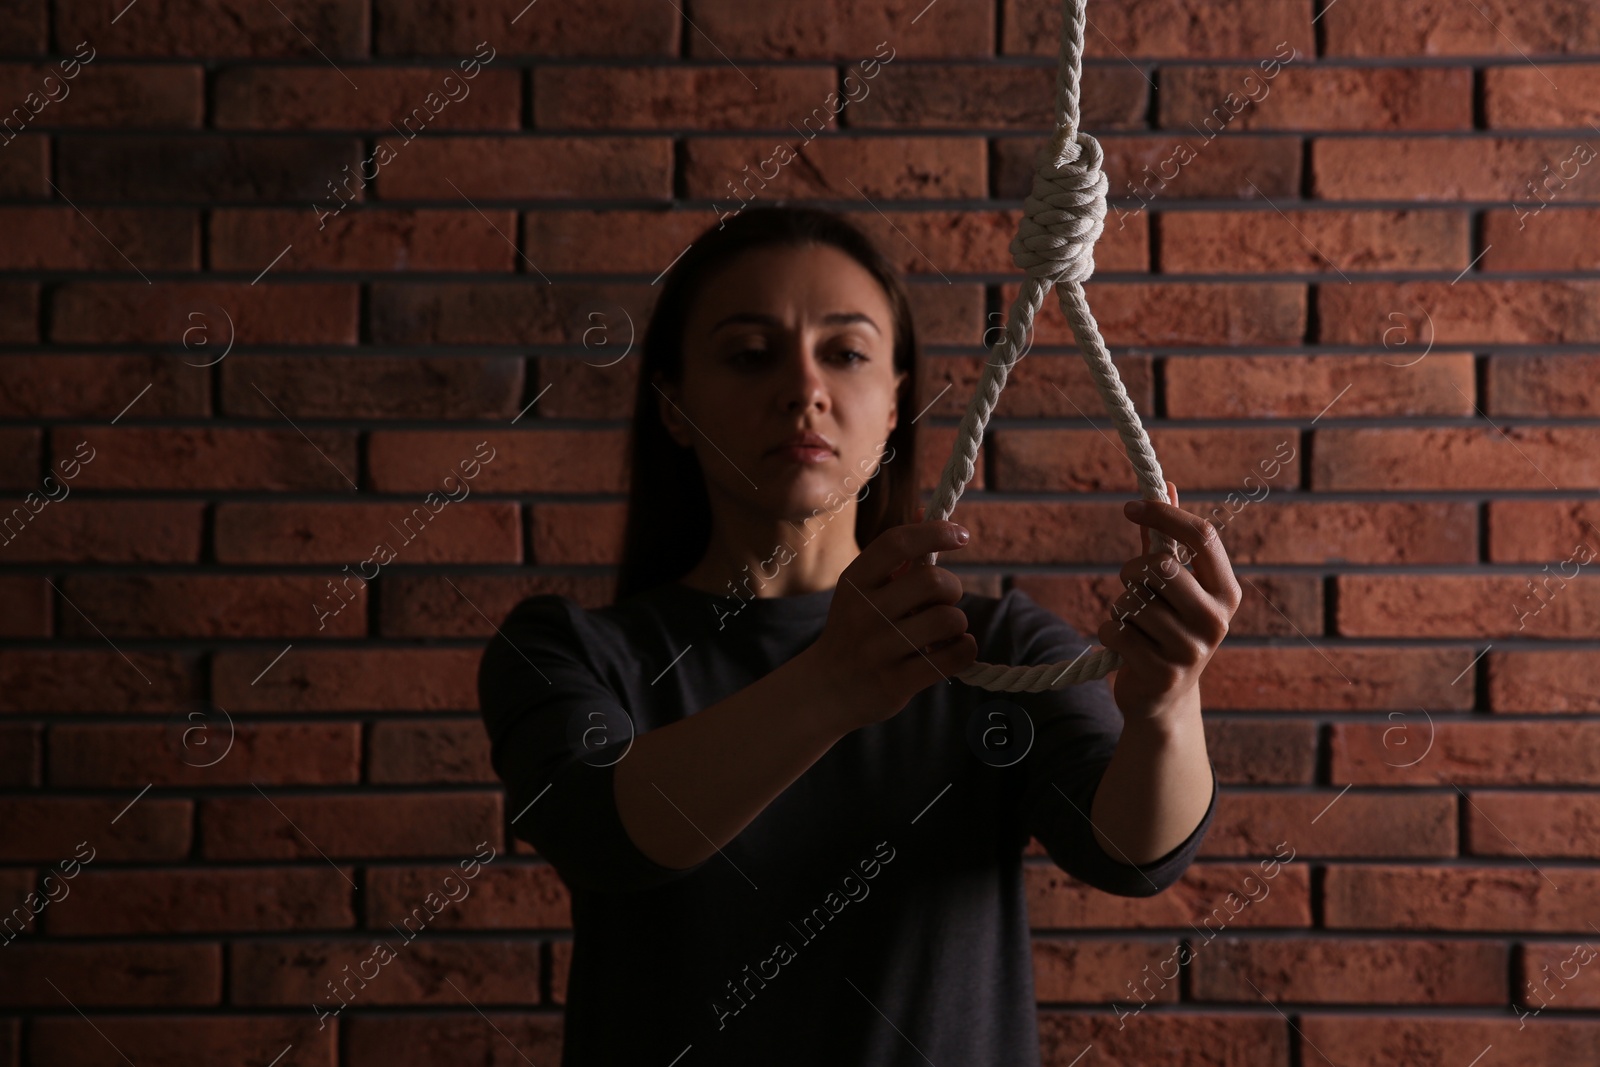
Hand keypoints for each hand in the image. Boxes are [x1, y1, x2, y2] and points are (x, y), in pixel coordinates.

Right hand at [806, 513, 977, 730]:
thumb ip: (895, 556)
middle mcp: (864, 613)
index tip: (961, 534)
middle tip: (946, 599)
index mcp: (854, 582)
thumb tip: (927, 510)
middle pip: (933, 581)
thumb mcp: (861, 590)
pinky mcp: (896, 682)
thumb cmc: (854, 631)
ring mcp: (879, 649)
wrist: (824, 690)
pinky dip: (963, 649)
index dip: (935, 531)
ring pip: (948, 620)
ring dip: (957, 623)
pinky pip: (953, 657)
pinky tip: (953, 649)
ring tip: (945, 630)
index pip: (896, 542)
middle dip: (952, 587)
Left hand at [1098, 481, 1240, 725]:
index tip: (1129, 507)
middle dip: (1131, 571)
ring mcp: (1192, 650)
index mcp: (1227, 592)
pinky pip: (1114, 630)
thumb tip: (1166, 485)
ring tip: (1135, 626)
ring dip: (1119, 608)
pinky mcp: (1163, 673)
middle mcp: (1217, 620)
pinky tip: (1125, 648)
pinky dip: (1109, 632)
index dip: (1163, 515)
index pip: (1202, 536)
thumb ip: (1168, 539)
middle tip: (1133, 588)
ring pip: (1130, 600)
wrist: (1163, 698)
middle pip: (1158, 566)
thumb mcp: (1175, 585)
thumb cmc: (1167, 627)